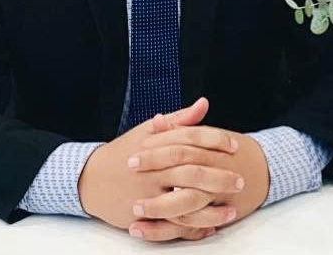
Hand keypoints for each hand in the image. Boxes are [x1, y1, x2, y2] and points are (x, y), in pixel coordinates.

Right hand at [78, 98, 242, 239]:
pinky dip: (193, 227)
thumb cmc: (123, 152)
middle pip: (192, 173)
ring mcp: (148, 194)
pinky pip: (173, 225)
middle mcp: (152, 169)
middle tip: (240, 179)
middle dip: (219, 177)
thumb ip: (179, 120)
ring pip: (185, 203)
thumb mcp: (147, 131)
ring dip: (211, 208)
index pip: (190, 139)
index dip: (215, 141)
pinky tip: (210, 226)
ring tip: (232, 210)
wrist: (92, 179)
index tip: (234, 146)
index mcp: (155, 145)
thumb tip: (203, 104)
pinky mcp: (144, 216)